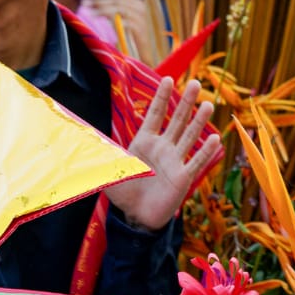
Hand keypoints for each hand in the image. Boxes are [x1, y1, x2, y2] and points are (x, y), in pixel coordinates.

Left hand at [85, 0, 156, 59]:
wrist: (148, 53)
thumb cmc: (134, 34)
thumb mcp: (123, 15)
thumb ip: (116, 0)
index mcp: (138, 4)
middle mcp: (143, 9)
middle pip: (119, 0)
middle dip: (100, 0)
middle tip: (85, 3)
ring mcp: (143, 20)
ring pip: (122, 9)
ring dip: (104, 10)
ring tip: (91, 13)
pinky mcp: (142, 32)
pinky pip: (128, 23)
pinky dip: (116, 21)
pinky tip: (106, 24)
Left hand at [108, 78, 222, 231]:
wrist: (136, 216)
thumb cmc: (123, 192)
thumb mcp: (109, 170)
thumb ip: (101, 154)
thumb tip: (80, 140)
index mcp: (144, 142)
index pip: (156, 115)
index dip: (162, 98)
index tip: (169, 79)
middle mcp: (163, 147)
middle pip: (177, 120)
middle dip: (186, 102)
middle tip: (196, 83)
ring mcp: (175, 161)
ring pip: (189, 136)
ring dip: (199, 121)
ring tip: (208, 104)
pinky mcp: (183, 177)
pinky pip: (195, 161)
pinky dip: (205, 151)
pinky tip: (214, 138)